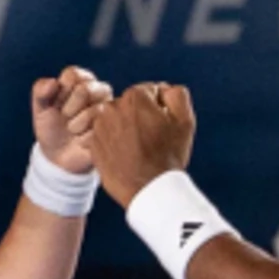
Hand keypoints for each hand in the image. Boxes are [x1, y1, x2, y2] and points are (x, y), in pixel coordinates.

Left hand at [30, 65, 113, 174]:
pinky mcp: (114, 129)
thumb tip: (53, 83)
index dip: (60, 92)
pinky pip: (97, 132)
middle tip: (65, 119)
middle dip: (68, 109)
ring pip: (95, 111)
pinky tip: (82, 142)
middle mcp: (100, 90)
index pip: (73, 74)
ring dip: (76, 126)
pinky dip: (83, 140)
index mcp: (83, 80)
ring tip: (74, 131)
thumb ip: (40, 91)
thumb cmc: (51, 126)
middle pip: (85, 90)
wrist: (58, 155)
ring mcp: (110, 110)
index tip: (56, 104)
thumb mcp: (40, 108)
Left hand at [88, 82, 196, 206]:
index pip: (150, 93)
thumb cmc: (169, 155)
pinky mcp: (93, 145)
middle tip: (151, 140)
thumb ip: (176, 94)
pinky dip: (115, 144)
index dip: (160, 110)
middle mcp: (112, 106)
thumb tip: (164, 89)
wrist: (149, 189)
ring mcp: (99, 127)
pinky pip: (106, 138)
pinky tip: (126, 157)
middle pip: (131, 106)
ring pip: (117, 121)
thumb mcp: (185, 120)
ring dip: (126, 129)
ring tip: (138, 150)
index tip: (162, 127)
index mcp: (135, 97)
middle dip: (141, 117)